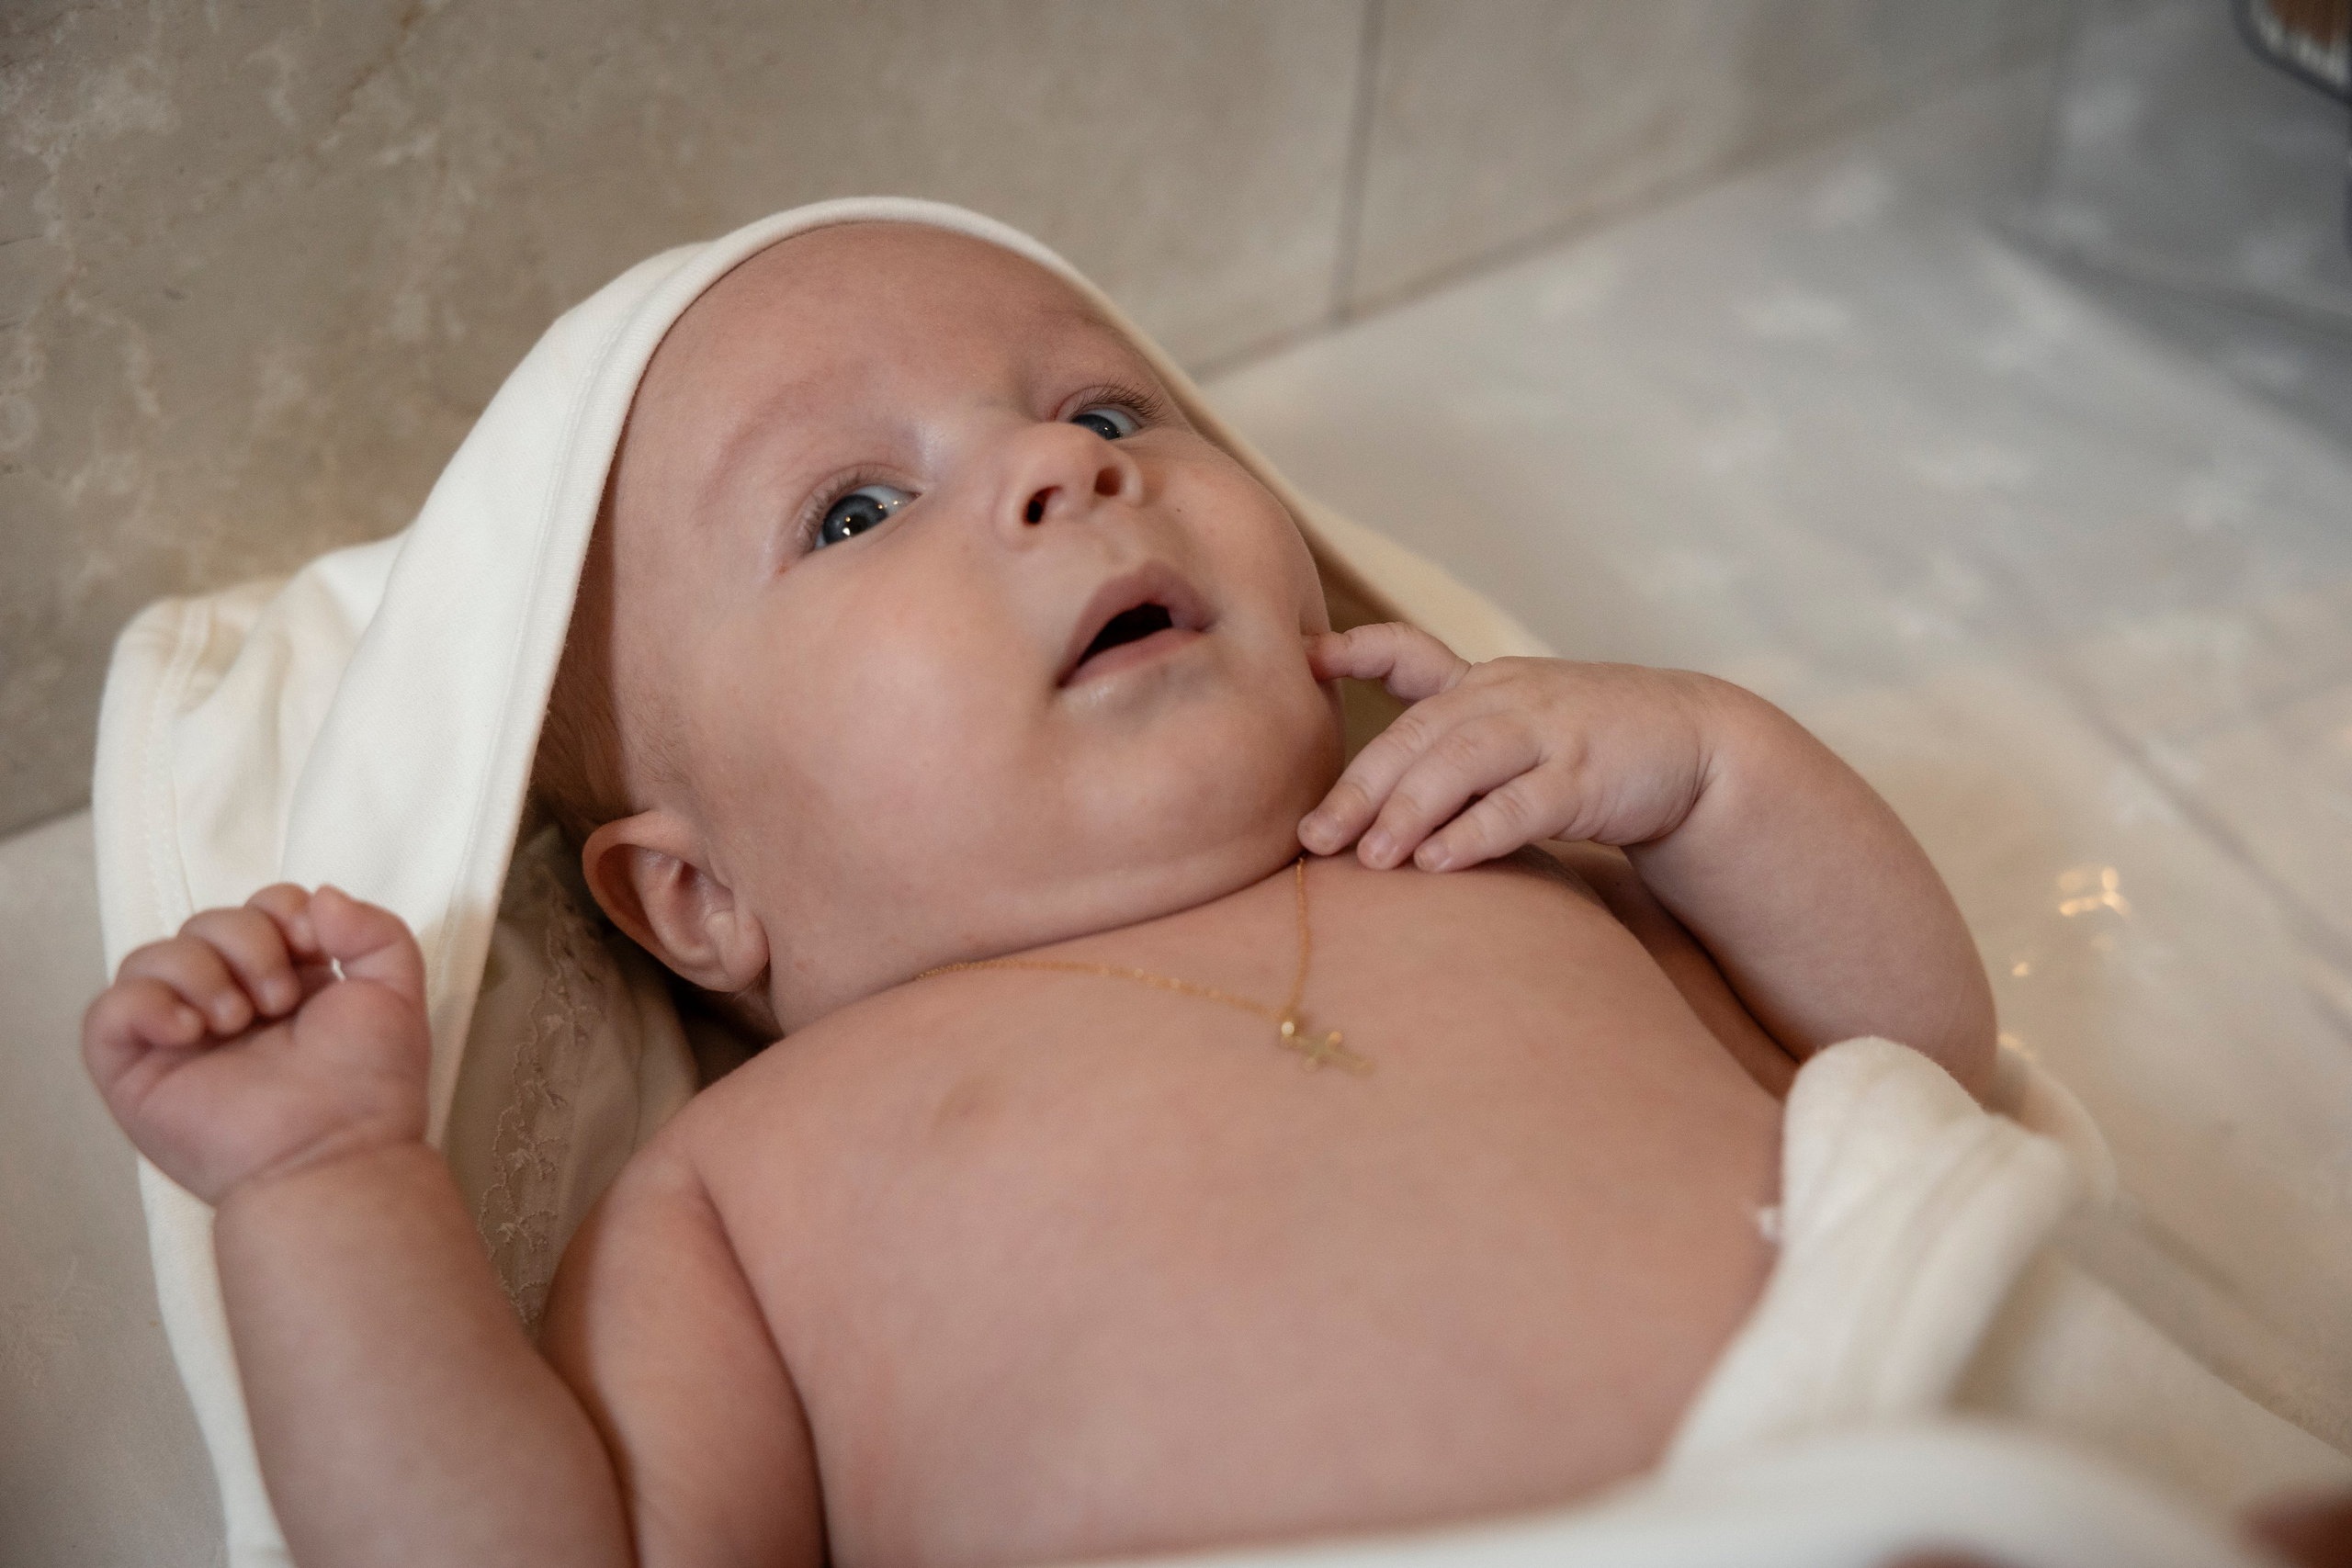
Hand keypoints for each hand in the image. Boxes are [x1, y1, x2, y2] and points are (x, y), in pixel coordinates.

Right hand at [83, 885, 429, 1204]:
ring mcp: (178, 1036)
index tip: (313, 945)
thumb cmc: (369, 1086)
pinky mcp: (135, 1071)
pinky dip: (144, 1004)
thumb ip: (373, 928)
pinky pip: (107, 1011)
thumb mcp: (396, 990)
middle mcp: (228, 1003)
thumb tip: (317, 895)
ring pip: (151, 956)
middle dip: (247, 943)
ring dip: (199, 971)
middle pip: (206, 923)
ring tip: (236, 1020)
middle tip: (279, 1002)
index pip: (259, 908)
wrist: (335, 1150)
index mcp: (285, 982)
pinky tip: (189, 1029)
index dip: (281, 910)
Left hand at [1297, 623, 1719, 871]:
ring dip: (1409, 812)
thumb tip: (1373, 791)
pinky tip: (1439, 863)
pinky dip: (1476, 833)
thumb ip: (1454, 739)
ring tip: (1369, 859)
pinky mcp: (1587, 778)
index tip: (1307, 660)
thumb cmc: (1592, 744)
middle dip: (1360, 788)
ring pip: (1463, 765)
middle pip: (1419, 735)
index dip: (1357, 651)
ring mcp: (1550, 734)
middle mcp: (1509, 698)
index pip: (1410, 653)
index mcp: (1485, 683)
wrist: (1698, 747)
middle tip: (1314, 837)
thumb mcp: (1518, 721)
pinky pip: (1522, 804)